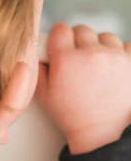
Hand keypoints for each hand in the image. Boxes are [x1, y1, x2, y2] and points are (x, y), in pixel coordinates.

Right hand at [37, 22, 130, 154]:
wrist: (103, 131)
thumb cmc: (72, 116)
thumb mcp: (45, 97)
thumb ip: (38, 72)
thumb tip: (38, 55)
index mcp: (66, 60)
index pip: (60, 29)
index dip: (58, 37)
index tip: (59, 47)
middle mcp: (91, 52)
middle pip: (82, 30)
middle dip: (77, 42)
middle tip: (76, 60)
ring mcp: (114, 55)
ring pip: (104, 36)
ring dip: (98, 46)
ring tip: (95, 65)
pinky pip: (124, 45)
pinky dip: (118, 53)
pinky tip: (110, 68)